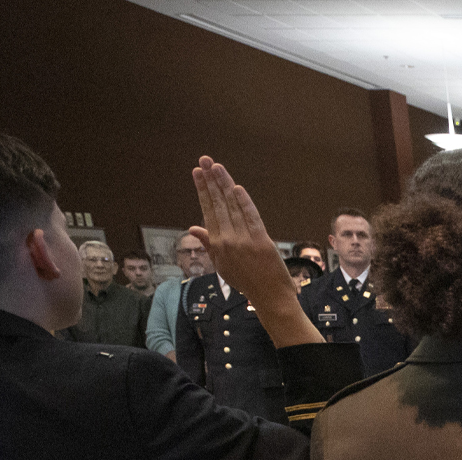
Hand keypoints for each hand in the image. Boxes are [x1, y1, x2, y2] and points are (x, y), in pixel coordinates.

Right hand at [189, 157, 320, 345]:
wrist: (269, 296)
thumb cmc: (246, 280)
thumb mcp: (221, 264)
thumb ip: (208, 244)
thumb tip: (193, 227)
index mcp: (217, 244)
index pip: (208, 210)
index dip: (202, 190)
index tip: (197, 173)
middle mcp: (227, 240)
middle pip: (217, 204)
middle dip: (210, 181)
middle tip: (203, 161)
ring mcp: (244, 240)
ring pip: (232, 207)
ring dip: (224, 185)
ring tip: (216, 166)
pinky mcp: (261, 241)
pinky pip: (251, 218)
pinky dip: (244, 203)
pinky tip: (236, 188)